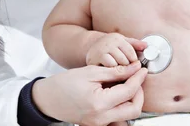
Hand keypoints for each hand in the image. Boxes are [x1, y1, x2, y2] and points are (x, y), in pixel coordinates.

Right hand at [32, 62, 147, 125]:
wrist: (48, 99)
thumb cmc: (64, 84)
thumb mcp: (91, 72)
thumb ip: (115, 71)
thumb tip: (134, 69)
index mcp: (99, 104)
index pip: (128, 91)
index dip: (138, 78)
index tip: (141, 69)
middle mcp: (101, 118)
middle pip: (134, 109)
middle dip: (139, 92)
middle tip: (136, 78)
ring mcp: (99, 124)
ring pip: (127, 115)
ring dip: (132, 100)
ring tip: (127, 84)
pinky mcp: (97, 125)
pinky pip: (117, 117)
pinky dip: (122, 105)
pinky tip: (118, 93)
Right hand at [86, 33, 146, 66]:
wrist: (91, 46)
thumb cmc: (110, 46)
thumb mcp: (123, 42)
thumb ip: (135, 44)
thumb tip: (146, 46)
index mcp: (117, 38)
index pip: (130, 51)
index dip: (134, 60)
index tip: (135, 65)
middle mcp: (108, 43)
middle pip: (124, 60)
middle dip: (127, 67)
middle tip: (126, 69)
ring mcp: (101, 51)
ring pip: (116, 66)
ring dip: (119, 70)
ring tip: (118, 69)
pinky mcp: (94, 60)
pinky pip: (107, 69)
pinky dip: (110, 71)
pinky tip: (110, 71)